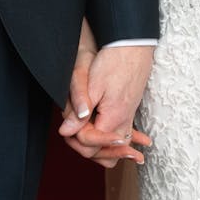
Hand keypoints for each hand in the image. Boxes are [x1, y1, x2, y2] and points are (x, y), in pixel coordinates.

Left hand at [59, 18, 154, 167]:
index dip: (75, 138)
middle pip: (104, 153)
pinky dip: (115, 142)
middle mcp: (123, 122)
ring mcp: (128, 118)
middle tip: (71, 134)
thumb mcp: (93, 85)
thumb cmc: (114, 61)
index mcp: (113, 118)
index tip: (67, 126)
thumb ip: (79, 110)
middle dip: (85, 147)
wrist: (134, 46)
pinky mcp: (129, 111)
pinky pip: (123, 135)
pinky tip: (114, 143)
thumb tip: (66, 131)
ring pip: (115, 148)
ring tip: (85, 143)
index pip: (90, 146)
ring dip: (101, 148)